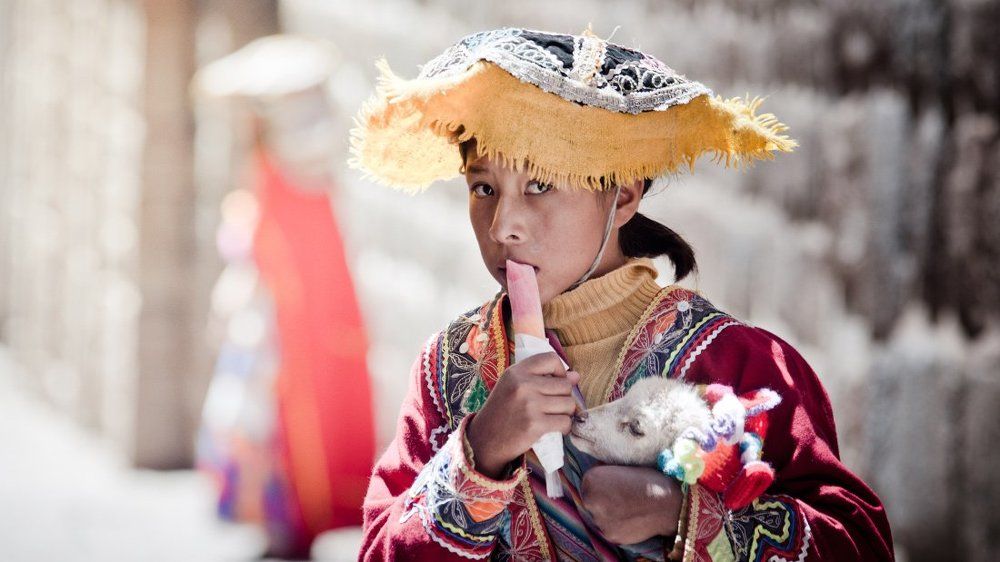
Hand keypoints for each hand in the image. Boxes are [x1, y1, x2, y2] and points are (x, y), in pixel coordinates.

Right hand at [466, 352, 580, 477]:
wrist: (485, 440)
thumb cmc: (502, 412)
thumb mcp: (514, 387)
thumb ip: (542, 378)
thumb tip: (576, 376)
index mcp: (516, 371)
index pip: (551, 359)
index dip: (560, 371)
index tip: (554, 383)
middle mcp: (522, 384)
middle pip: (565, 385)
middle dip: (564, 397)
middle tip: (553, 406)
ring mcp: (529, 405)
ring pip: (569, 404)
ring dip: (566, 413)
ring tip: (553, 417)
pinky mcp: (535, 425)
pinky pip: (565, 422)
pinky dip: (564, 427)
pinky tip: (554, 428)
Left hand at [580, 464, 682, 544]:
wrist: (667, 504)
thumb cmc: (648, 481)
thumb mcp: (623, 468)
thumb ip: (606, 475)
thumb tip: (601, 480)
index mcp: (591, 480)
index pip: (588, 485)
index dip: (602, 485)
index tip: (616, 485)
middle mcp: (591, 500)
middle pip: (591, 502)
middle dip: (603, 501)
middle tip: (622, 498)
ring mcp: (600, 520)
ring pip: (600, 518)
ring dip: (610, 515)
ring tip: (629, 508)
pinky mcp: (610, 535)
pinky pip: (609, 529)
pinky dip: (618, 525)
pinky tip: (631, 518)